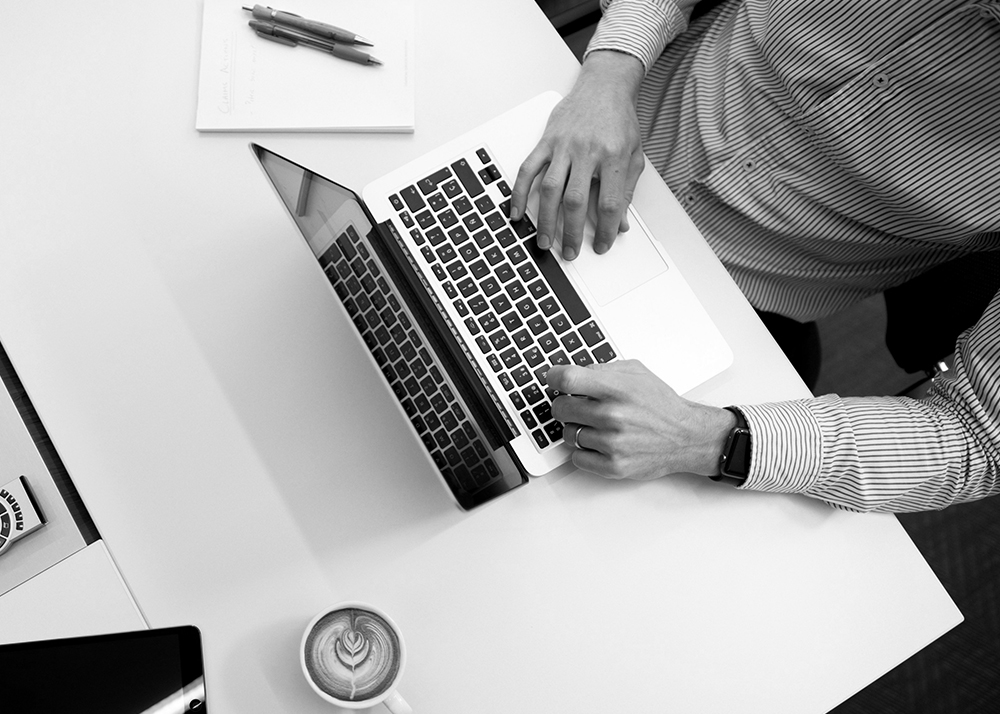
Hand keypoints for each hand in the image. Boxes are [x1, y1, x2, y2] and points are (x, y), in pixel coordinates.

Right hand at [511, 51, 644, 260]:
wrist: (604, 86)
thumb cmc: (619, 120)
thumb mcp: (633, 155)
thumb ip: (626, 190)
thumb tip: (621, 223)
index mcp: (612, 156)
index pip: (608, 202)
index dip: (606, 229)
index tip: (603, 245)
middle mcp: (586, 150)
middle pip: (575, 200)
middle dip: (571, 232)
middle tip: (569, 252)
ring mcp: (563, 146)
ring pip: (550, 189)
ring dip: (545, 219)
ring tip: (544, 240)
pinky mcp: (546, 141)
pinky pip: (528, 169)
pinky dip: (520, 192)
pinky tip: (517, 212)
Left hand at [547, 360, 734, 479]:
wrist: (687, 437)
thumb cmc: (661, 405)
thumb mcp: (636, 373)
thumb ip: (602, 369)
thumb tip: (572, 372)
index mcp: (616, 389)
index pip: (566, 380)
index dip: (553, 378)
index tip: (554, 379)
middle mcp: (612, 416)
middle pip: (560, 408)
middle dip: (566, 405)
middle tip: (578, 405)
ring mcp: (611, 443)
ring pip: (567, 434)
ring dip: (578, 429)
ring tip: (597, 425)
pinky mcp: (613, 466)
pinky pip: (577, 458)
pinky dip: (584, 451)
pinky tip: (599, 442)